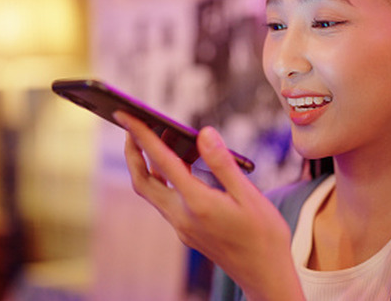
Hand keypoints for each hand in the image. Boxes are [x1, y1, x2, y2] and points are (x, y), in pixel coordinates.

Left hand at [115, 111, 304, 300]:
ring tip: (164, 138)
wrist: (265, 275)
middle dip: (133, 151)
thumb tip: (203, 133)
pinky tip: (184, 165)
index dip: (141, 135)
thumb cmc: (263, 235)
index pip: (160, 162)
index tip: (125, 114)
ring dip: (149, 165)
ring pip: (153, 192)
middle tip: (131, 125)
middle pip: (142, 181)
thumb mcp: (249, 195)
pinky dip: (167, 178)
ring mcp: (182, 227)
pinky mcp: (187, 231)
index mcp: (197, 204)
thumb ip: (223, 163)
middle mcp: (182, 217)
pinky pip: (167, 200)